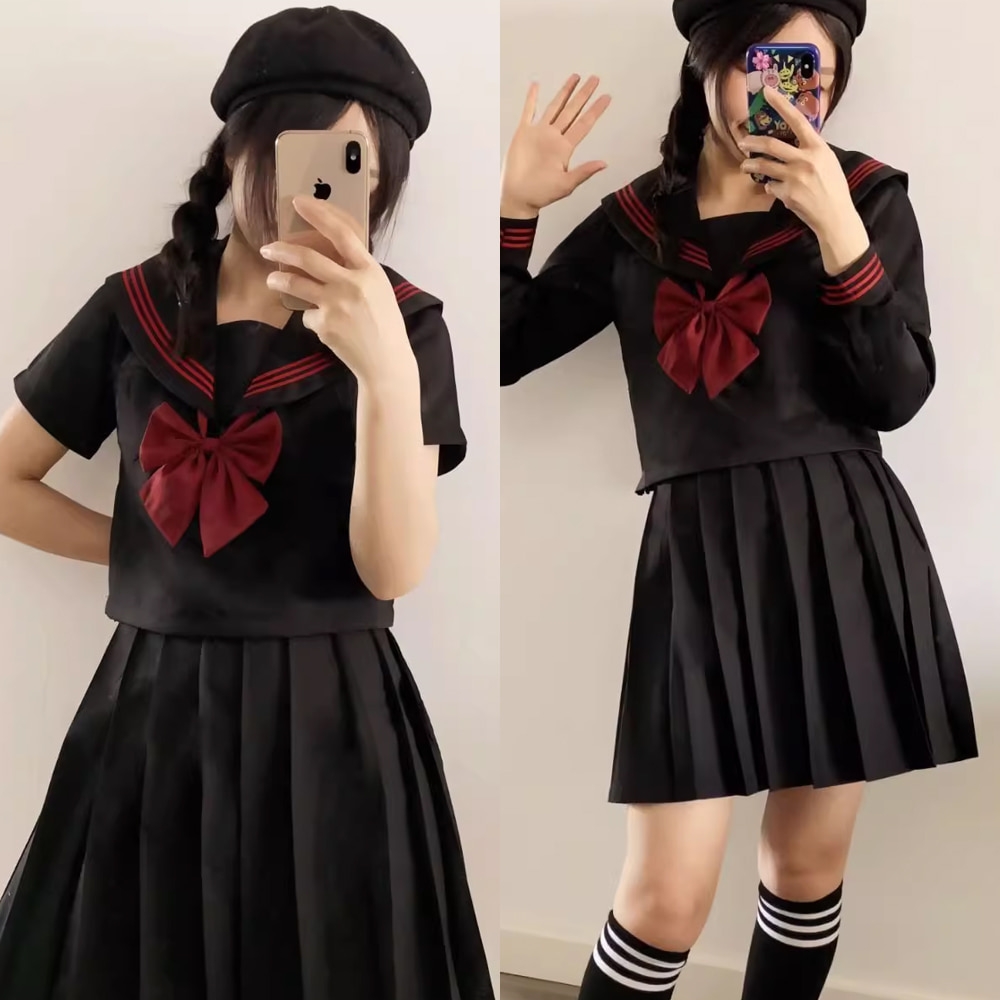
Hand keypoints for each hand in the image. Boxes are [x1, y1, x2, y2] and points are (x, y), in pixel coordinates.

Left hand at [261, 198, 415, 387]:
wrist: (386, 362)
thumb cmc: (386, 324)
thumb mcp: (379, 290)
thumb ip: (357, 272)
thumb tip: (330, 257)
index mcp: (369, 271)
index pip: (341, 234)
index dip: (318, 214)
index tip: (299, 202)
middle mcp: (351, 283)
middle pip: (308, 258)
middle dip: (283, 250)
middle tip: (267, 248)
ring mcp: (335, 304)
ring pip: (296, 284)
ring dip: (279, 280)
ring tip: (272, 281)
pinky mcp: (324, 324)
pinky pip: (308, 314)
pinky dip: (313, 319)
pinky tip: (327, 328)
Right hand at [501, 75, 611, 217]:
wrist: (518, 197)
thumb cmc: (541, 194)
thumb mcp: (566, 185)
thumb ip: (584, 172)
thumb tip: (604, 163)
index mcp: (565, 148)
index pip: (584, 124)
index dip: (595, 111)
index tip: (607, 97)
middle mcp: (554, 137)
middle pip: (572, 111)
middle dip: (583, 95)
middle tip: (595, 79)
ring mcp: (539, 133)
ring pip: (554, 107)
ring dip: (564, 92)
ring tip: (575, 77)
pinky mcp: (523, 134)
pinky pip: (528, 112)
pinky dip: (531, 99)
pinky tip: (536, 85)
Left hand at [738, 87, 869, 270]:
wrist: (835, 215)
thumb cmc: (833, 187)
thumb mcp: (828, 161)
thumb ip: (810, 150)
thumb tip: (795, 141)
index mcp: (817, 147)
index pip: (797, 120)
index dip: (781, 105)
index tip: (767, 92)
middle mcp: (804, 159)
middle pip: (771, 144)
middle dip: (752, 142)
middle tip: (742, 141)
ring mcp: (794, 177)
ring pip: (764, 166)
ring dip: (751, 165)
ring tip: (745, 165)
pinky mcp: (786, 194)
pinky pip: (770, 186)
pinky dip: (770, 186)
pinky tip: (774, 189)